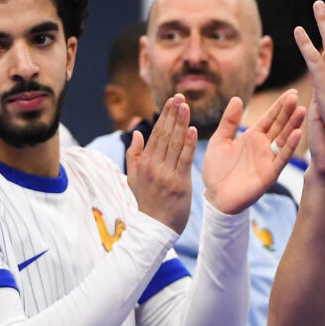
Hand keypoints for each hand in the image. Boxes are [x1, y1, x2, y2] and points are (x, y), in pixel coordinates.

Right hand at [127, 93, 196, 232]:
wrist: (154, 229)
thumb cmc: (147, 203)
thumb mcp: (133, 179)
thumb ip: (134, 155)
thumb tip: (136, 133)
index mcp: (143, 163)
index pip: (155, 134)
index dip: (164, 116)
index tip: (171, 100)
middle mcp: (153, 166)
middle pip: (164, 134)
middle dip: (172, 113)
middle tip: (179, 96)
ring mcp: (165, 174)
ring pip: (174, 144)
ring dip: (180, 123)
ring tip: (185, 106)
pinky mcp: (178, 183)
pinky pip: (184, 160)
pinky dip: (188, 144)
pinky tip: (191, 129)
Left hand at [201, 90, 305, 214]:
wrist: (215, 196)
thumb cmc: (216, 169)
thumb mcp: (219, 140)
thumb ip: (228, 121)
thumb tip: (236, 98)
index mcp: (252, 137)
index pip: (270, 118)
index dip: (280, 106)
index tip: (291, 93)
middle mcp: (264, 146)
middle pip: (280, 125)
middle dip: (288, 111)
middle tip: (297, 96)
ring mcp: (268, 159)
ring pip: (284, 139)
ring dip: (293, 125)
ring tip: (302, 111)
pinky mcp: (270, 173)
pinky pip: (282, 158)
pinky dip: (290, 147)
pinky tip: (297, 134)